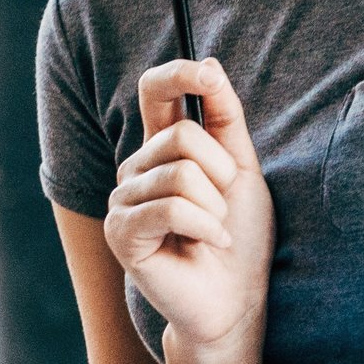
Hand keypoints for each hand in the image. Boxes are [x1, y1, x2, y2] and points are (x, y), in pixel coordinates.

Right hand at [101, 61, 274, 360]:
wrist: (235, 299)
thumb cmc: (240, 237)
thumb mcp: (241, 168)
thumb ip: (225, 118)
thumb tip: (209, 63)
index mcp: (162, 149)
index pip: (156, 93)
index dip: (178, 75)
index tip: (208, 74)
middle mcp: (135, 169)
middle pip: (182, 135)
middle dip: (221, 172)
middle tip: (222, 209)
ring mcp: (123, 201)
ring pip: (180, 172)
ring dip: (215, 207)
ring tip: (213, 232)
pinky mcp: (121, 233)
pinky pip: (171, 208)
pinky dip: (205, 228)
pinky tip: (208, 246)